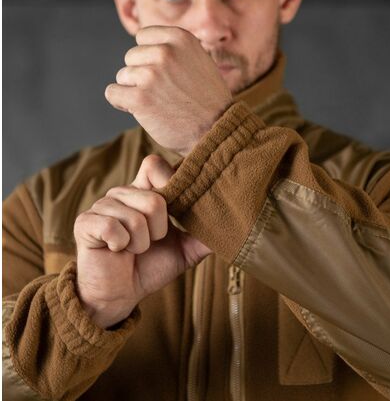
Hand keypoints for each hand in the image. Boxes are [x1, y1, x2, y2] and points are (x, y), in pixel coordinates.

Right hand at [74, 154, 210, 328]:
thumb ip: (203, 236)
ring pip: (137, 217)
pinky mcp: (85, 222)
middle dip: (159, 230)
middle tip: (149, 242)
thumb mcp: (183, 251)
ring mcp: (102, 206)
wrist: (119, 295)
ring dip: (140, 243)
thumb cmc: (149, 267)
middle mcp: (122, 193)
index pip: (155, 165)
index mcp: (144, 192)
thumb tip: (230, 225)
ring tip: (132, 249)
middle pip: (154, 198)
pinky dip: (121, 246)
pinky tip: (116, 250)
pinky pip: (114, 229)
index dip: (169, 185)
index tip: (176, 213)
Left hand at [105, 26, 231, 155]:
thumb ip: (176, 49)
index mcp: (180, 38)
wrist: (215, 131)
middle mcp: (165, 52)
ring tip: (158, 102)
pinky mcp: (139, 99)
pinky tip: (141, 110)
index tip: (163, 72)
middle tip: (163, 92)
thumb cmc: (208, 99)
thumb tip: (147, 43)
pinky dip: (122, 103)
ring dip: (134, 90)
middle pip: (131, 57)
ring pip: (122, 76)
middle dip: (141, 74)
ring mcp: (151, 75)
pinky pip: (113, 93)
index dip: (149, 56)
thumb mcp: (199, 60)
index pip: (143, 36)